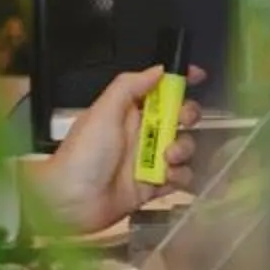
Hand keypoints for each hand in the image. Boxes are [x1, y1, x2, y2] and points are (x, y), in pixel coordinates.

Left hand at [37, 63, 199, 233]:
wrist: (71, 201)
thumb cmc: (82, 153)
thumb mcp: (102, 111)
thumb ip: (129, 87)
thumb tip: (159, 69)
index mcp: (127, 111)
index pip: (158, 89)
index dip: (179, 81)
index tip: (198, 76)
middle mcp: (141, 132)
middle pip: (179, 116)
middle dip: (187, 116)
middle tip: (180, 121)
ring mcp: (149, 159)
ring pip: (184, 147)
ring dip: (183, 149)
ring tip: (167, 157)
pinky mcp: (154, 185)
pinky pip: (181, 176)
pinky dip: (180, 175)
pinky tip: (166, 177)